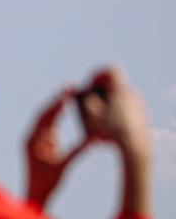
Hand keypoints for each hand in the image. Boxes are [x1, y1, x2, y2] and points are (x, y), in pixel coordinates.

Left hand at [24, 87, 89, 209]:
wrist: (35, 195)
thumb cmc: (46, 183)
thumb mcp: (63, 165)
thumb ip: (77, 151)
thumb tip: (93, 139)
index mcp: (32, 141)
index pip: (45, 117)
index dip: (57, 103)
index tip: (68, 91)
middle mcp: (31, 138)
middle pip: (45, 115)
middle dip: (58, 101)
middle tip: (70, 87)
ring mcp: (35, 141)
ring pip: (47, 121)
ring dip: (58, 108)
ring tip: (71, 94)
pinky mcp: (41, 146)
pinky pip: (50, 128)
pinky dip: (58, 119)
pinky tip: (67, 109)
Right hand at [78, 66, 150, 213]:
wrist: (136, 147)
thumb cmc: (111, 130)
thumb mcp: (90, 114)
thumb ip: (82, 99)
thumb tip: (77, 90)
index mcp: (121, 90)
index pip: (110, 70)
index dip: (97, 74)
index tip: (89, 84)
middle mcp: (132, 94)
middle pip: (113, 86)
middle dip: (98, 94)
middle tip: (88, 106)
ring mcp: (138, 105)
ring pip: (118, 100)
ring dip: (105, 107)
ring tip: (95, 125)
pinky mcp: (141, 116)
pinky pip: (124, 111)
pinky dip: (114, 116)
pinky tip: (107, 133)